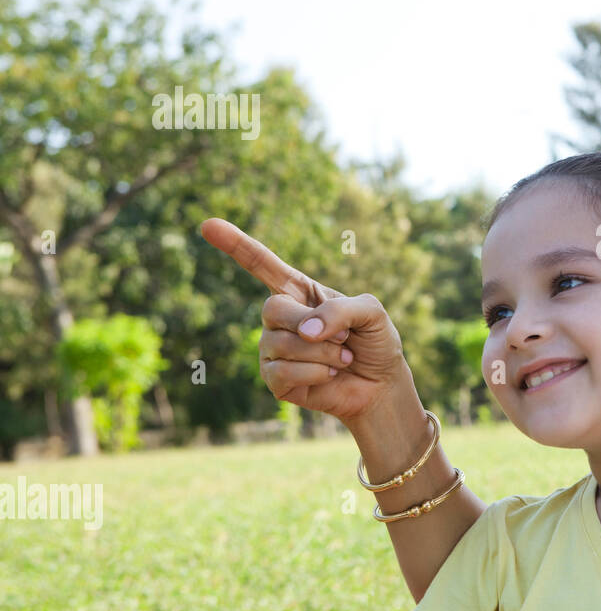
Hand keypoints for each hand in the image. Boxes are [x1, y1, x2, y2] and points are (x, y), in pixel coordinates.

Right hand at [200, 218, 410, 421]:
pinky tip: (330, 374)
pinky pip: (282, 373)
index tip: (208, 225)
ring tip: (343, 357)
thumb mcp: (372, 312)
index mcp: (300, 293)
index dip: (236, 245)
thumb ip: (342, 310)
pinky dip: (316, 373)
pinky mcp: (275, 381)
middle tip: (345, 337)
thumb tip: (303, 333)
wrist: (382, 385)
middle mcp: (281, 319)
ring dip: (324, 353)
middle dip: (310, 324)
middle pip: (271, 308)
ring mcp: (274, 350)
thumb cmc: (375, 343)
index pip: (262, 265)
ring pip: (282, 344)